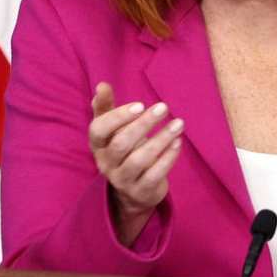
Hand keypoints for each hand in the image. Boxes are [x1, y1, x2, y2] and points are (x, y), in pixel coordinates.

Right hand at [88, 82, 182, 244]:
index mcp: (97, 146)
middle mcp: (106, 163)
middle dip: (143, 124)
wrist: (132, 191)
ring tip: (178, 123)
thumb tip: (102, 85)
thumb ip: (106, 107)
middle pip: (120, 144)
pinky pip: (155, 174)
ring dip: (161, 139)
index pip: (98, 130)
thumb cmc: (123, 150)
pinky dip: (168, 157)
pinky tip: (178, 142)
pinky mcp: (141, 191)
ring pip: (139, 159)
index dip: (117, 117)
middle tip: (163, 107)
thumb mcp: (112, 130)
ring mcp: (123, 180)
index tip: (140, 104)